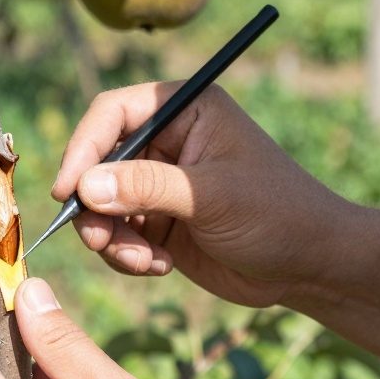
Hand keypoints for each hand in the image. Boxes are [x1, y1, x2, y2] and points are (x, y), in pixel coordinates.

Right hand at [53, 81, 348, 307]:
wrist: (311, 266)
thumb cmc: (277, 213)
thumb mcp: (211, 196)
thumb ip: (147, 187)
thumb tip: (85, 188)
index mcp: (184, 111)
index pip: (113, 115)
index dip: (83, 149)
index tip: (68, 191)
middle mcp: (167, 142)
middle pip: (98, 164)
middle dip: (95, 207)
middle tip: (101, 241)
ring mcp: (159, 184)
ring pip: (102, 206)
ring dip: (111, 238)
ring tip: (143, 262)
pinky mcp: (159, 223)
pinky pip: (118, 236)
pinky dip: (128, 256)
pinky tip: (161, 268)